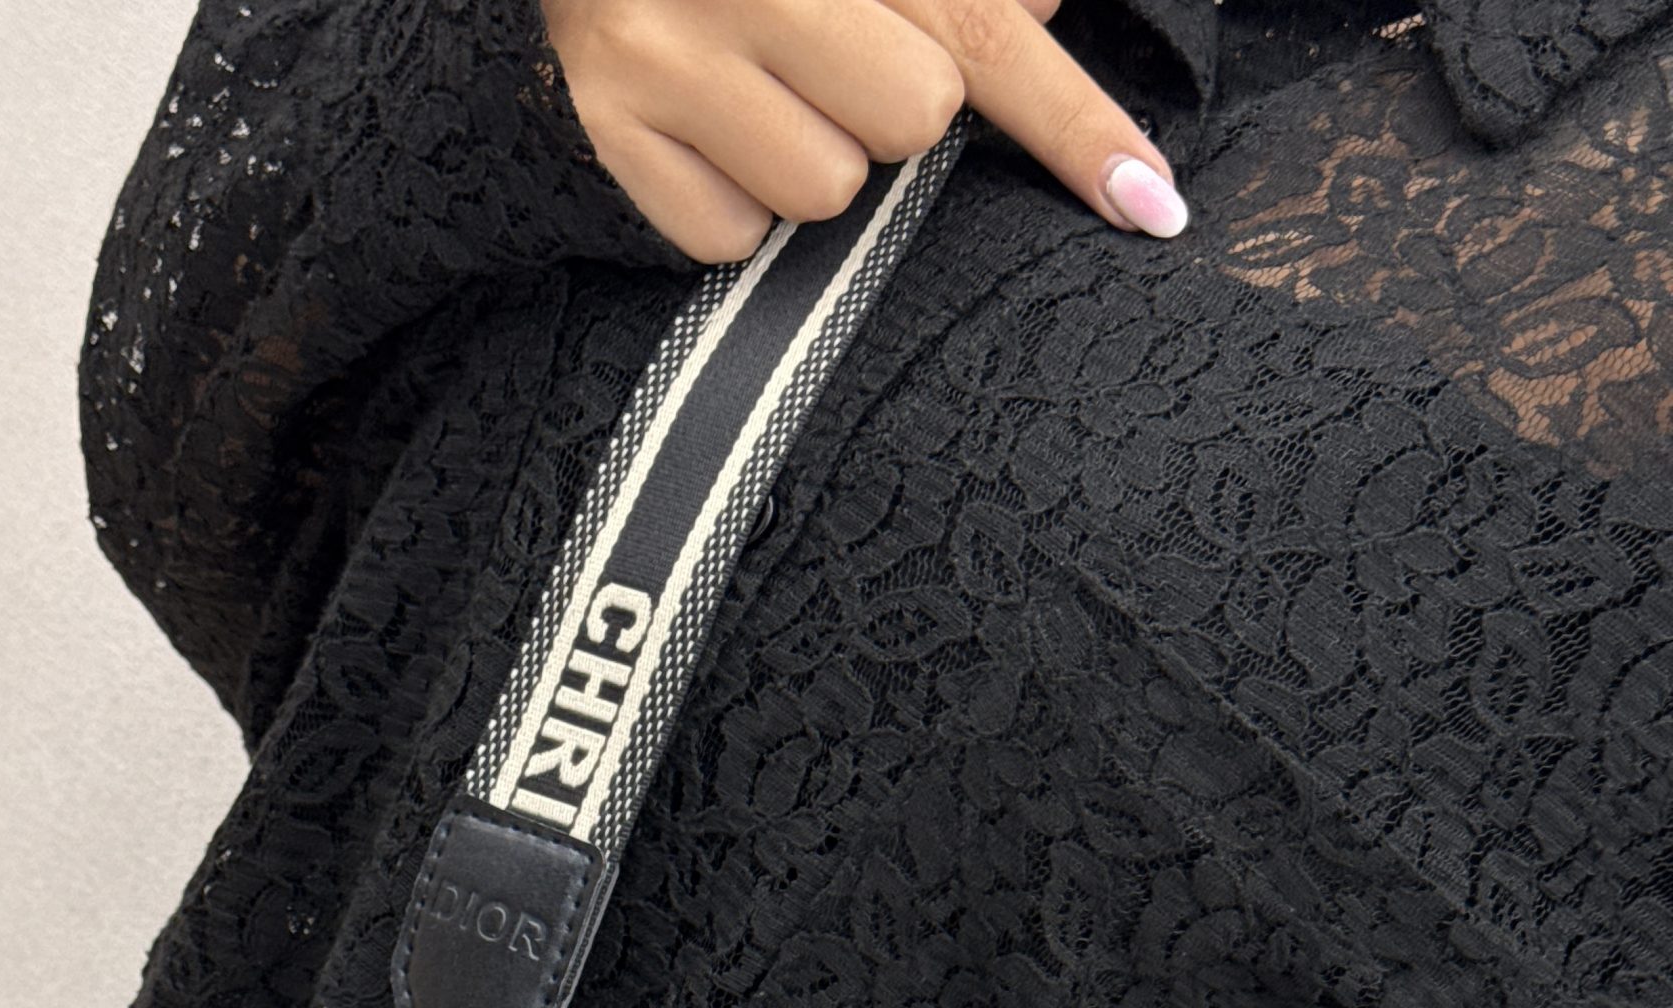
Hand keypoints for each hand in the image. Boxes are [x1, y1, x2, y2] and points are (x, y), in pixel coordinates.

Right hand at [543, 0, 1187, 259]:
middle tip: (831, 54)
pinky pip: (729, 236)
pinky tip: (709, 130)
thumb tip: (1044, 10)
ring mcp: (665, 54)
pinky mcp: (609, 126)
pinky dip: (732, 202)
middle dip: (890, 105)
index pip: (984, 35)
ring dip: (810, 158)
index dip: (1073, 123)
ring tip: (762, 90)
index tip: (1148, 202)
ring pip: (822, 194)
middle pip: (909, 123)